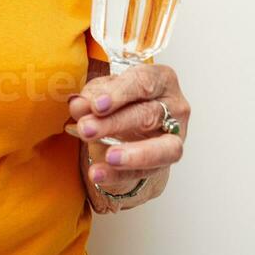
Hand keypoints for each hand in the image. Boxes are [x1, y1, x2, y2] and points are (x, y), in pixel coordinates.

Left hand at [70, 64, 188, 192]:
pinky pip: (146, 172)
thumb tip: (78, 105)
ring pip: (163, 148)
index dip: (119, 94)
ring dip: (133, 154)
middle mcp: (174, 106)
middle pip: (149, 114)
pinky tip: (99, 174)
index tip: (97, 105)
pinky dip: (119, 175)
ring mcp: (176, 136)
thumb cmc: (121, 100)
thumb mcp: (104, 92)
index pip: (143, 82)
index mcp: (161, 79)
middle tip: (87, 129)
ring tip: (108, 158)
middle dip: (115, 123)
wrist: (132, 124)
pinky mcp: (166, 162)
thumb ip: (91, 97)